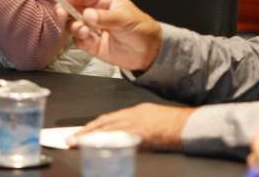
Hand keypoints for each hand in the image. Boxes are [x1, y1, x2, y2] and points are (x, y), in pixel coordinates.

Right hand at [53, 0, 161, 71]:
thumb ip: (105, 17)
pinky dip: (79, 38)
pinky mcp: (91, 44)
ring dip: (73, 25)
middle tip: (62, 13)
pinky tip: (87, 38)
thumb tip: (87, 15)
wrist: (148, 52)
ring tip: (82, 29)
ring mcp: (92, 28)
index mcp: (104, 1)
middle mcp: (95, 13)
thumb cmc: (141, 28)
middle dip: (66, 9)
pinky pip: (78, 40)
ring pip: (73, 24)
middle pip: (73, 8)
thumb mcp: (125, 19)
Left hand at [68, 103, 193, 150]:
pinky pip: (118, 140)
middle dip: (85, 132)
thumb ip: (136, 121)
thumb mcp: (151, 115)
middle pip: (103, 124)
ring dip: (90, 138)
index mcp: (135, 111)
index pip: (107, 118)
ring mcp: (136, 126)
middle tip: (71, 140)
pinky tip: (97, 148)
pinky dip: (106, 144)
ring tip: (77, 144)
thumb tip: (124, 130)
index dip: (92, 126)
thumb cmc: (173, 122)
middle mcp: (132, 116)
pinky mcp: (141, 136)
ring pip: (107, 131)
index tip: (80, 132)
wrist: (187, 124)